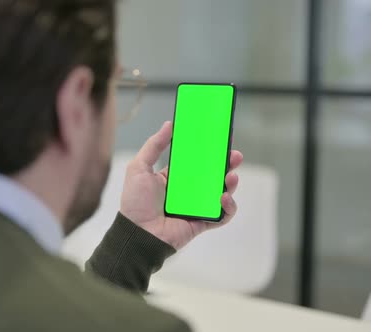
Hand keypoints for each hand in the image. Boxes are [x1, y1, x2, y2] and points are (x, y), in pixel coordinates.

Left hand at [120, 121, 243, 249]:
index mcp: (174, 177)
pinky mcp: (202, 222)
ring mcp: (196, 206)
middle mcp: (187, 191)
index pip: (196, 160)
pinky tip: (223, 198)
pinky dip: (228, 207)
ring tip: (231, 176)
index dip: (209, 150)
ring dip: (231, 183)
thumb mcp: (139, 167)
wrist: (138, 233)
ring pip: (222, 192)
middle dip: (227, 164)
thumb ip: (154, 145)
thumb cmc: (135, 202)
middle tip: (235, 155)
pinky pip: (222, 215)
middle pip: (213, 174)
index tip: (219, 138)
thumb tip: (169, 124)